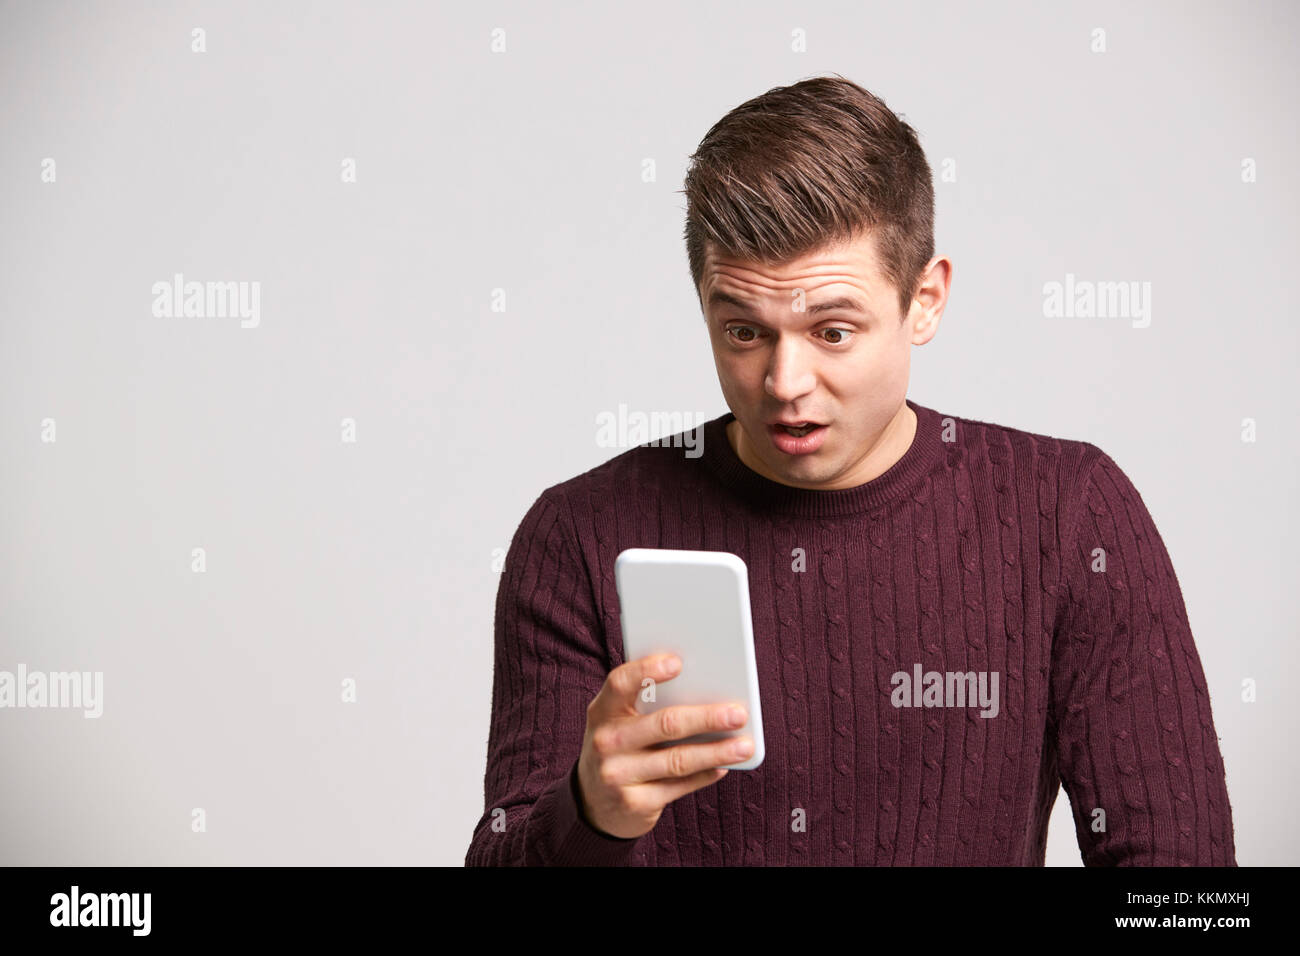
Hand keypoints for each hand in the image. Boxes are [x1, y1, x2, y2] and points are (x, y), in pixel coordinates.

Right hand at [575, 653, 750, 838]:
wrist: (593, 803)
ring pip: (678, 759)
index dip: (647, 670)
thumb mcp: (620, 722)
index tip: (678, 662)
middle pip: (664, 723)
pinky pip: (680, 786)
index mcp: (602, 711)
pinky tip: (724, 766)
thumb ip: (647, 705)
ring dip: (717, 751)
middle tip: (738, 713)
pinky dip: (706, 774)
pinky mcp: (635, 803)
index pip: (620, 683)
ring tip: (744, 745)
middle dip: (707, 717)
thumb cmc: (620, 748)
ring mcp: (618, 775)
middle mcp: (606, 742)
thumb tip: (705, 689)